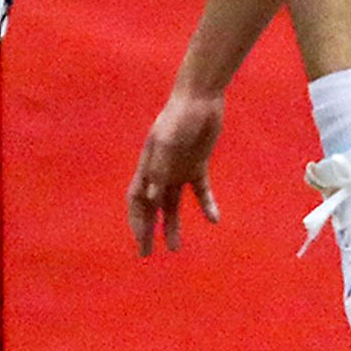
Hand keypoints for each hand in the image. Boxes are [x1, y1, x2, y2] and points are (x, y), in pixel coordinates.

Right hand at [128, 89, 226, 254]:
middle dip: (147, 229)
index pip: (137, 199)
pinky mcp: (197, 164)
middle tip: (147, 253)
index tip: (141, 242)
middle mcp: (161, 170)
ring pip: (172, 203)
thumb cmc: (180, 115)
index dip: (136, 220)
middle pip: (151, 206)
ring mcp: (179, 168)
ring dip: (172, 225)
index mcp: (149, 164)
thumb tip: (152, 197)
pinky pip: (200, 191)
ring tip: (175, 248)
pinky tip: (214, 219)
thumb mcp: (168, 140)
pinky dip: (206, 205)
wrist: (201, 96)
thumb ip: (160, 167)